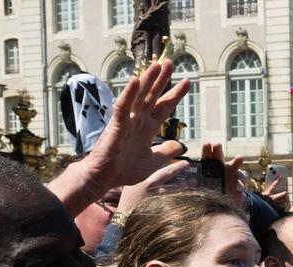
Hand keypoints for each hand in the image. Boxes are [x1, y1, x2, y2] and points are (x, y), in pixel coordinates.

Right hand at [49, 60, 190, 215]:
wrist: (105, 178)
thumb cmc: (125, 170)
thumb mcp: (153, 162)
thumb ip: (165, 152)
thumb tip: (179, 145)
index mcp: (147, 128)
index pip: (164, 107)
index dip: (175, 94)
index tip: (187, 81)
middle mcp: (138, 121)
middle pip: (153, 96)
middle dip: (162, 80)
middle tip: (170, 62)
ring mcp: (127, 121)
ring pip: (139, 96)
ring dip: (148, 80)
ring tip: (157, 64)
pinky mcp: (116, 125)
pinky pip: (123, 106)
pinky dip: (129, 93)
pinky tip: (136, 80)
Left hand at [201, 142, 245, 203]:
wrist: (227, 195)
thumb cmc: (212, 189)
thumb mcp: (203, 187)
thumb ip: (198, 184)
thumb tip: (193, 183)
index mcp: (210, 166)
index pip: (207, 157)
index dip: (206, 150)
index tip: (207, 144)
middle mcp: (221, 167)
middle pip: (219, 157)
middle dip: (217, 150)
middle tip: (217, 144)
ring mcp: (232, 173)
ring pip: (234, 165)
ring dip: (236, 161)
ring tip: (240, 157)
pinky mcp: (239, 180)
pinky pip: (240, 181)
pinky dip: (240, 184)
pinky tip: (238, 188)